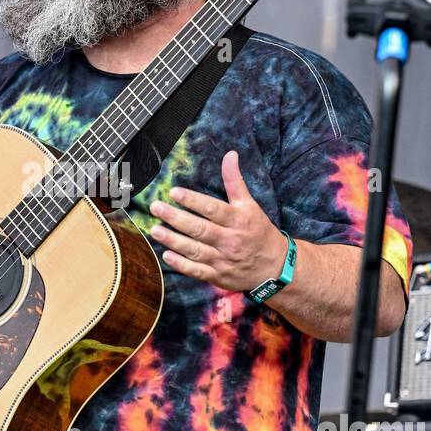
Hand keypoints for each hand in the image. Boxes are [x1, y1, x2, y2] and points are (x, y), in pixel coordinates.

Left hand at [147, 150, 288, 291]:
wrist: (274, 267)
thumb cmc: (259, 231)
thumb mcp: (250, 205)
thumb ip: (235, 181)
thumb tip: (230, 155)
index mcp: (238, 220)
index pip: (212, 209)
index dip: (192, 200)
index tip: (174, 192)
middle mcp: (230, 240)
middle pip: (200, 229)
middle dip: (176, 218)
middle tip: (156, 208)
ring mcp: (223, 260)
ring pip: (195, 250)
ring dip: (173, 240)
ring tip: (155, 230)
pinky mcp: (218, 276)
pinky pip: (197, 271)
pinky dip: (181, 264)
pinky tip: (166, 255)